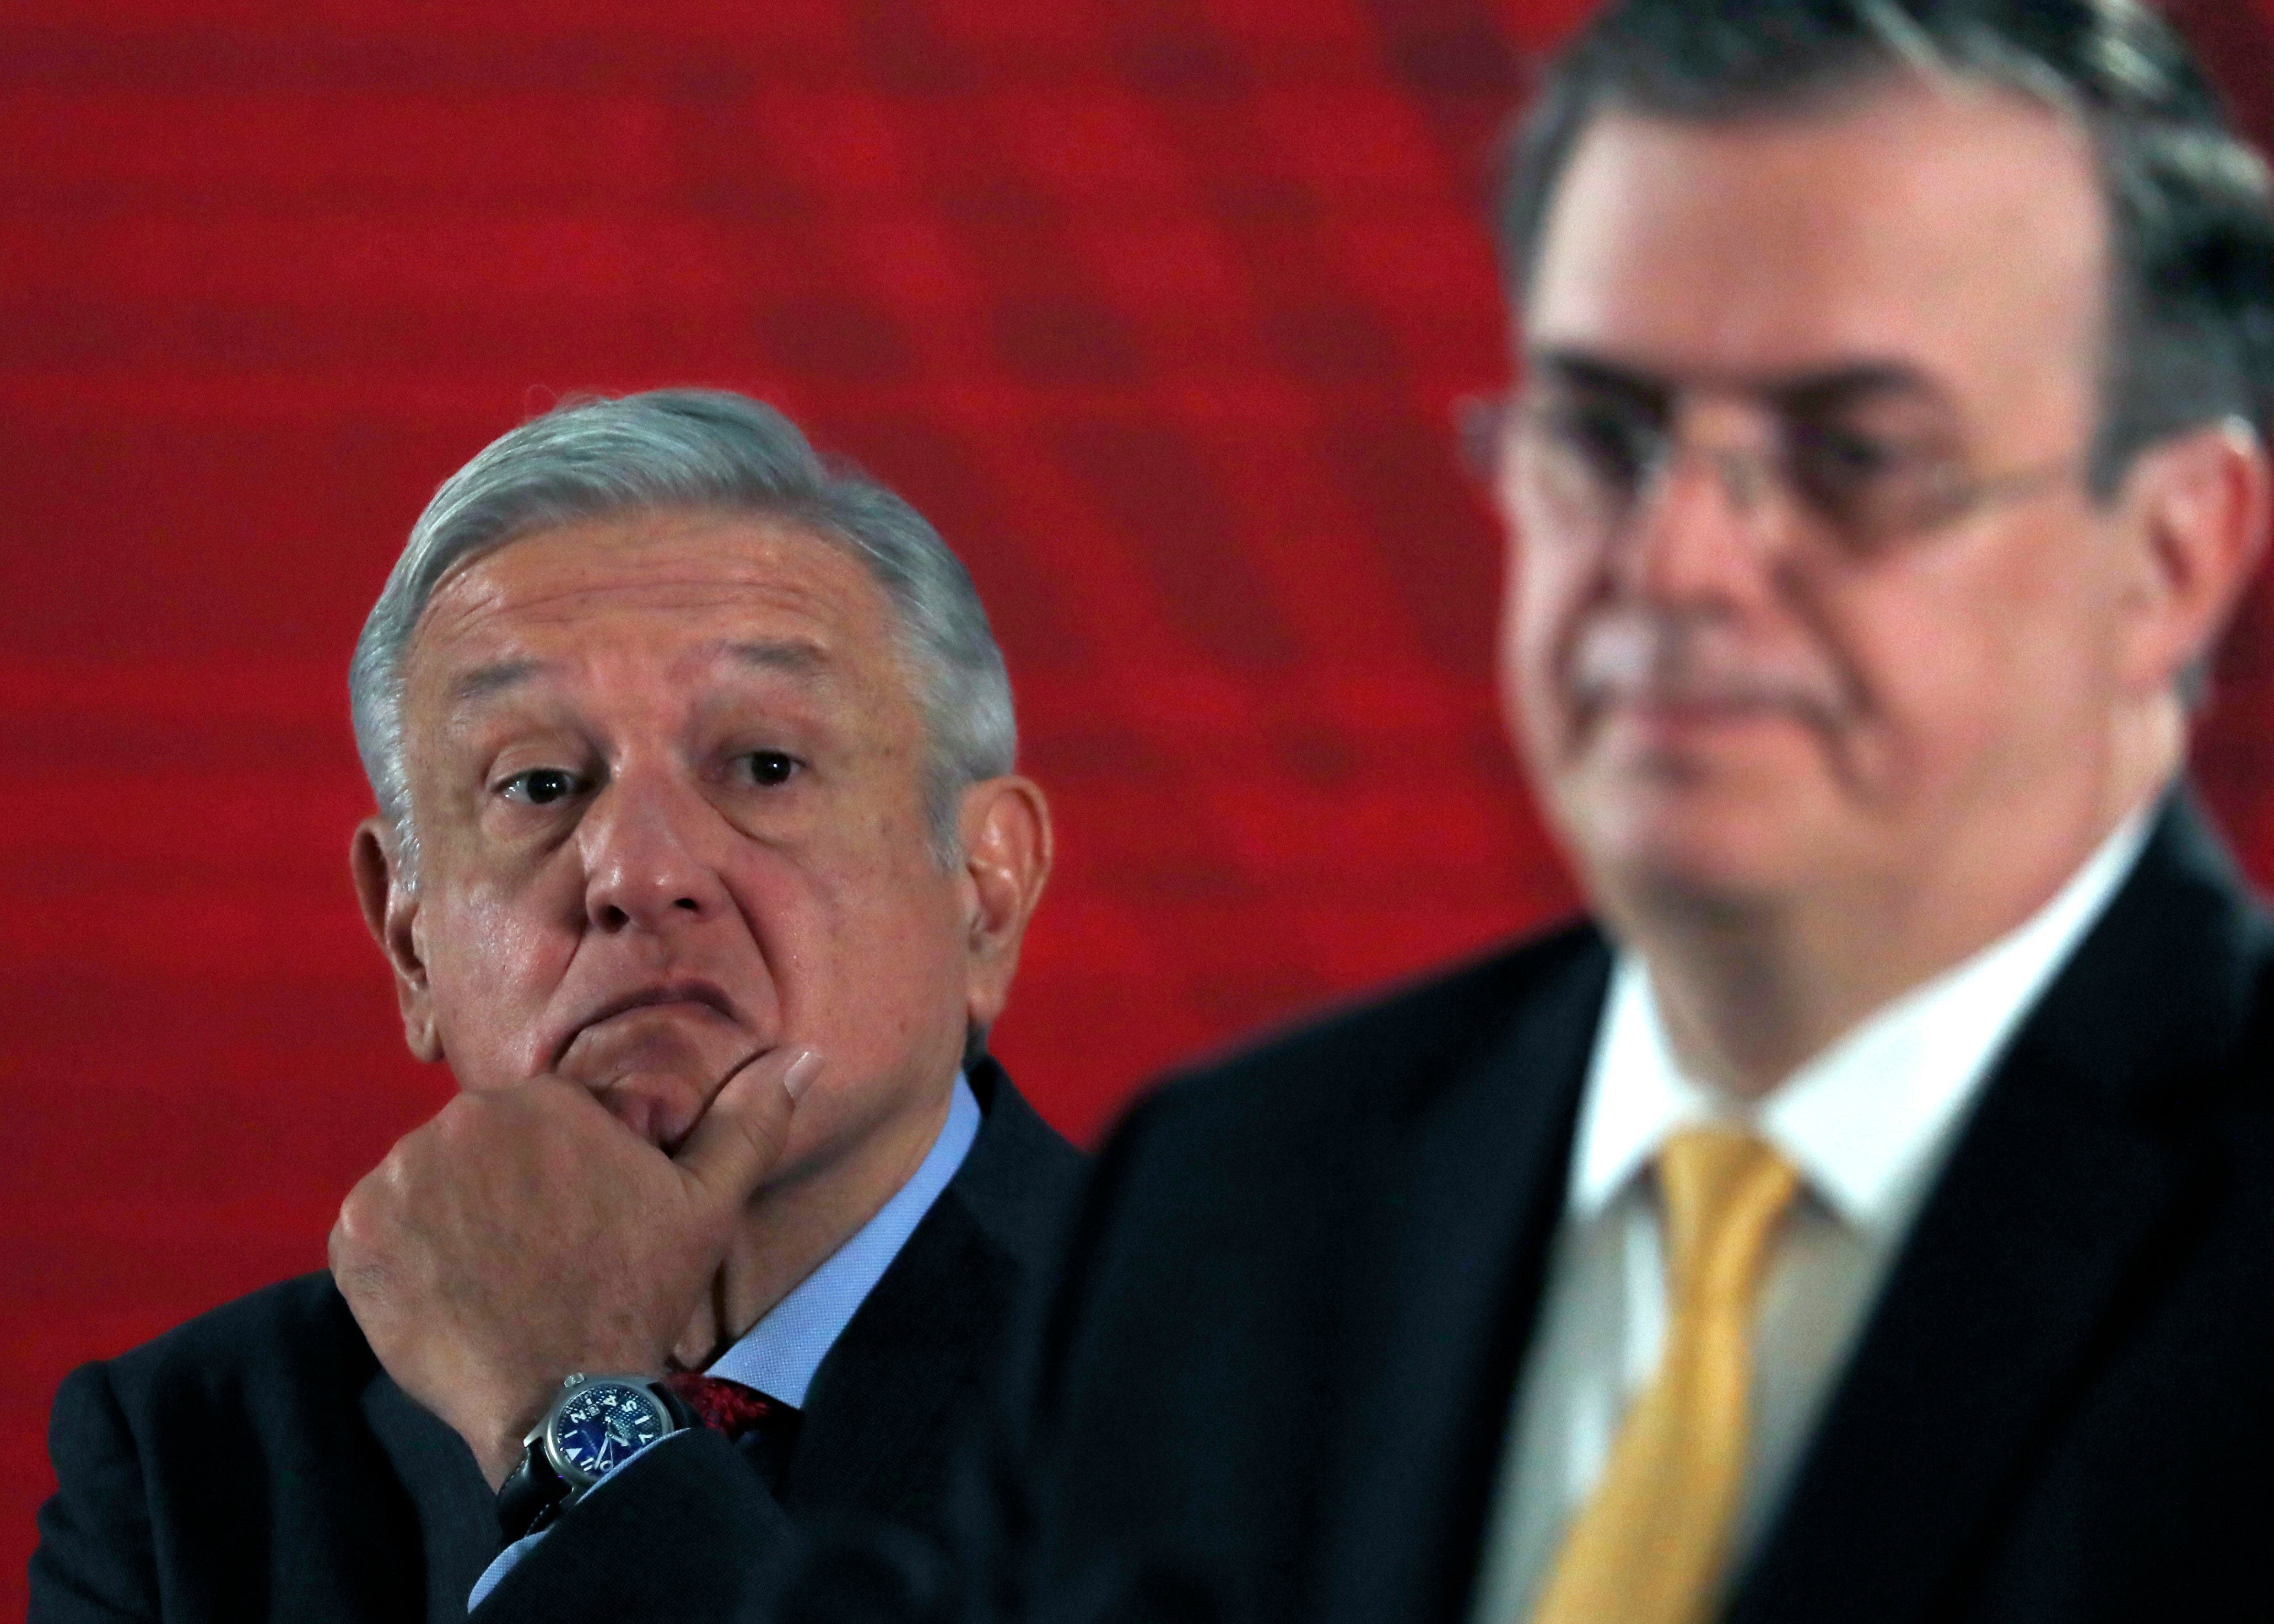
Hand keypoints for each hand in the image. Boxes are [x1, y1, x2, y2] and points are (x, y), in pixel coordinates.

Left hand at [330, 1046, 820, 1486]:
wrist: (560, 1399)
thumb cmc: (637, 1292)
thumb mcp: (708, 1203)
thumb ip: (749, 1118)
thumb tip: (803, 1054)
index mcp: (536, 1100)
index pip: (540, 1119)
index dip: (564, 1170)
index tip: (581, 1222)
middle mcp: (453, 1124)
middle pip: (478, 1145)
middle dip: (504, 1187)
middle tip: (541, 1252)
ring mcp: (394, 1181)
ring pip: (427, 1181)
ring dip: (452, 1216)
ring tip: (494, 1274)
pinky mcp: (353, 1239)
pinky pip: (377, 1227)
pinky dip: (404, 1253)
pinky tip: (448, 1288)